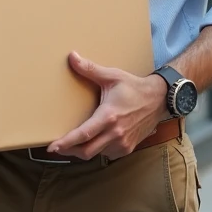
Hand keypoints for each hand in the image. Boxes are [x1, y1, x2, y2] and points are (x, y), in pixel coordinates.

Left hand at [47, 52, 168, 160]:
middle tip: (57, 147)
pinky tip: (94, 140)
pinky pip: (108, 154)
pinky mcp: (128, 148)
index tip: (53, 147)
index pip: (84, 135)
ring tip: (75, 142)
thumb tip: (72, 57)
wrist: (159, 99)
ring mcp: (123, 143)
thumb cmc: (134, 88)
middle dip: (70, 151)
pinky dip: (98, 150)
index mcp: (109, 116)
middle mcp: (115, 133)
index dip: (66, 143)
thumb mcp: (112, 76)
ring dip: (84, 150)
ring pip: (97, 154)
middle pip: (86, 151)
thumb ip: (90, 69)